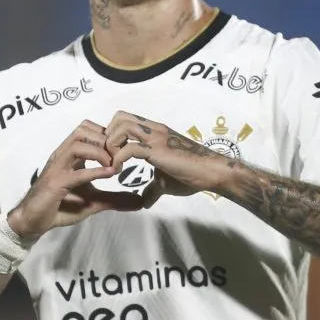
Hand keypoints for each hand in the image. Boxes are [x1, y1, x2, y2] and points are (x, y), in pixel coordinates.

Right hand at [7, 120, 143, 239]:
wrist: (34, 221)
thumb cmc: (62, 207)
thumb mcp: (94, 202)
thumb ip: (116, 199)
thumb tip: (140, 201)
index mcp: (71, 155)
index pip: (89, 130)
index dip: (108, 134)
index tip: (124, 148)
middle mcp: (63, 156)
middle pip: (83, 130)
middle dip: (106, 139)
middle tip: (121, 155)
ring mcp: (57, 168)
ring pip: (78, 144)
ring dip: (100, 151)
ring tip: (114, 165)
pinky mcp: (55, 183)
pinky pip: (75, 173)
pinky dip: (94, 172)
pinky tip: (110, 174)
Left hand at [104, 111, 227, 207]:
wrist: (211, 172)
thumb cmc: (191, 175)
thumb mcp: (166, 182)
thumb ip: (153, 187)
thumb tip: (145, 201)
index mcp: (153, 132)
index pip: (124, 119)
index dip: (112, 135)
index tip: (111, 155)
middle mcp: (152, 129)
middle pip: (119, 118)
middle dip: (108, 136)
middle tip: (109, 157)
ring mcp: (155, 138)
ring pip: (121, 127)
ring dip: (111, 146)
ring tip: (113, 164)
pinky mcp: (157, 150)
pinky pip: (129, 148)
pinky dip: (118, 159)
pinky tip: (119, 172)